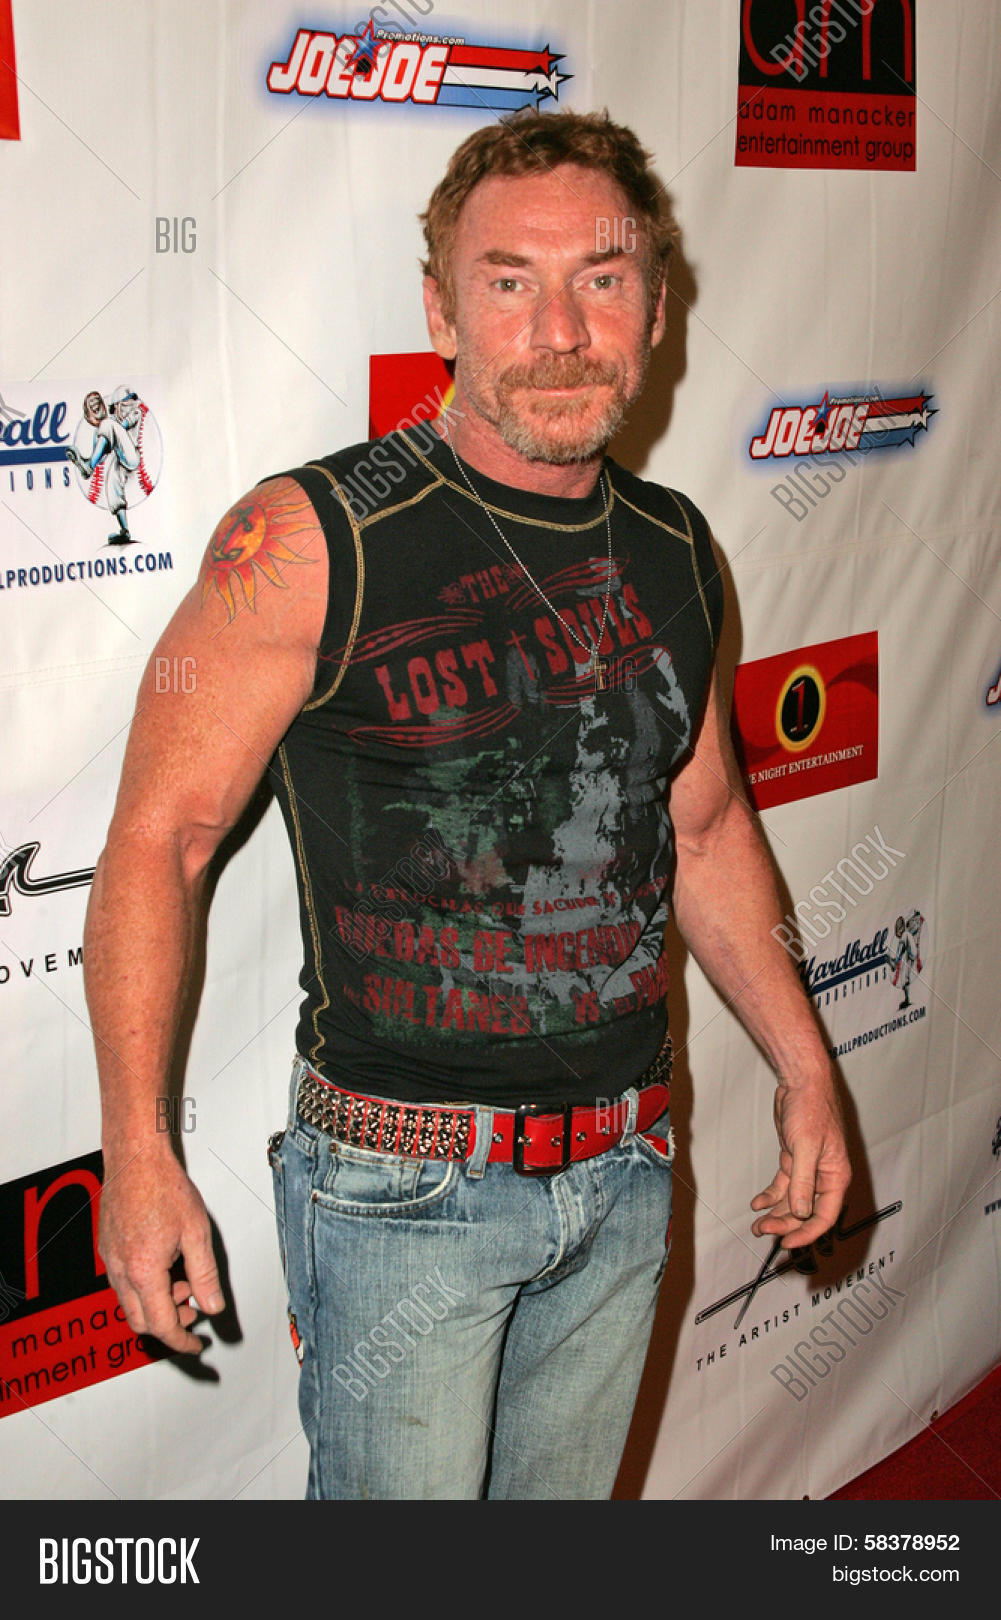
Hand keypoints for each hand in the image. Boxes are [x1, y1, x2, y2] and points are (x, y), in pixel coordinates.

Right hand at [98, 1149, 223, 1353]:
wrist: (135, 1159)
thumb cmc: (164, 1188)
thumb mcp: (197, 1233)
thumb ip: (205, 1275)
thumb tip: (212, 1305)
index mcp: (144, 1271)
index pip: (162, 1325)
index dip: (181, 1340)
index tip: (195, 1345)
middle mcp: (120, 1271)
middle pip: (140, 1322)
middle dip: (168, 1324)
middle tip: (192, 1311)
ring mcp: (110, 1260)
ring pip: (129, 1302)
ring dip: (156, 1303)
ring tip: (182, 1279)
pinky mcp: (107, 1248)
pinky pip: (122, 1282)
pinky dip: (143, 1286)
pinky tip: (164, 1264)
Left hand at [750, 1072, 850, 1248]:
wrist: (801, 1083)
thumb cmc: (811, 1109)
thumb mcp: (805, 1147)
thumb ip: (803, 1181)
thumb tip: (801, 1213)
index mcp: (836, 1177)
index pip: (824, 1217)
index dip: (805, 1233)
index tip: (786, 1243)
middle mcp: (824, 1177)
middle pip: (805, 1212)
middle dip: (784, 1224)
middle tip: (761, 1231)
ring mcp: (808, 1170)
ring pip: (792, 1201)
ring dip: (775, 1214)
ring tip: (756, 1225)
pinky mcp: (793, 1160)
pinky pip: (784, 1186)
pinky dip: (770, 1196)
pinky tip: (757, 1204)